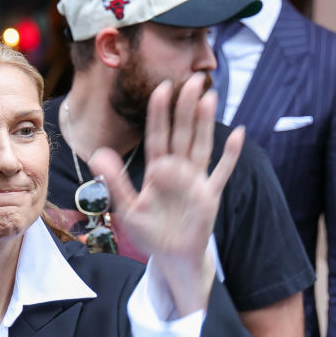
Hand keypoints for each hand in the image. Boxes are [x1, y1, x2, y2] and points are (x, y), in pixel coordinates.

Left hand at [88, 73, 242, 312]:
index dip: (160, 113)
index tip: (162, 87)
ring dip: (205, 123)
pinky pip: (221, 173)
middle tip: (192, 79)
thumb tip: (97, 154)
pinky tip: (238, 133)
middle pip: (182, 133)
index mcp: (157, 171)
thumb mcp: (127, 208)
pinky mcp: (209, 197)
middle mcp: (178, 170)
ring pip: (201, 145)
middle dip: (185, 107)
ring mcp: (196, 182)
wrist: (171, 257)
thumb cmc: (150, 231)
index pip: (158, 136)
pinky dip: (230, 155)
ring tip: (210, 96)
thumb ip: (115, 182)